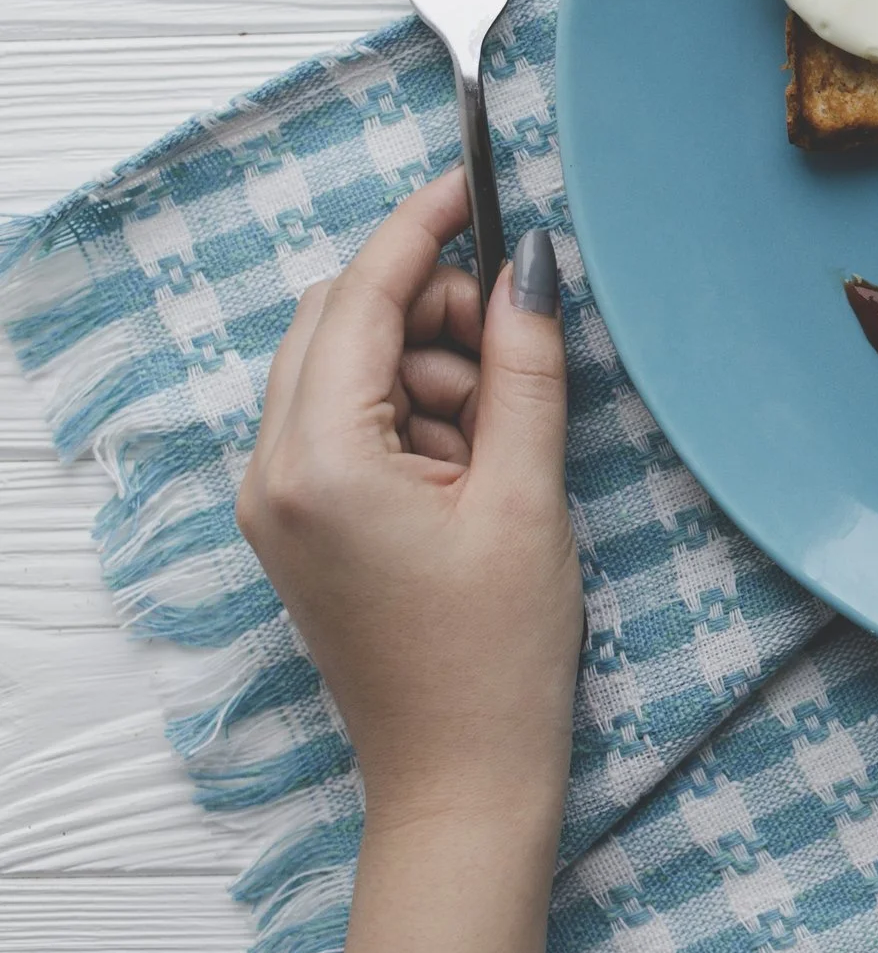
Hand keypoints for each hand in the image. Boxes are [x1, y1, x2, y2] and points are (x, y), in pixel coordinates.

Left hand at [236, 169, 577, 952]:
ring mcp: (275, 499)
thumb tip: (529, 262)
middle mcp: (273, 470)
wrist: (461, 773)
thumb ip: (524, 364)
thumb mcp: (527, 493)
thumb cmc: (499, 650)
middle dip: (429, 302)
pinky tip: (469, 459)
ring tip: (500, 431)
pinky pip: (343, 418)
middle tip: (513, 330)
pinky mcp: (297, 521)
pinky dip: (409, 408)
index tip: (474, 179)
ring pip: (343, 364)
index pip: (365, 296)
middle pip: (339, 319)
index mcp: (322, 460)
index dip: (422, 226)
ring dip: (425, 361)